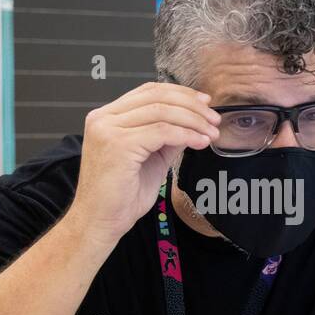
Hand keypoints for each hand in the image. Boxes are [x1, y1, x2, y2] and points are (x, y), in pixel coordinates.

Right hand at [68, 82, 221, 247]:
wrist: (100, 222)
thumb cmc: (120, 197)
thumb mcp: (150, 158)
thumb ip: (166, 138)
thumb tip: (192, 123)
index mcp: (106, 117)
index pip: (148, 91)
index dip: (180, 93)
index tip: (204, 103)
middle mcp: (103, 118)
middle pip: (157, 97)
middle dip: (192, 106)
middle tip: (214, 119)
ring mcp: (108, 129)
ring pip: (162, 112)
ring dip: (193, 121)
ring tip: (211, 133)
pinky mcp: (118, 144)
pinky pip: (162, 132)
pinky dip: (186, 135)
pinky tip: (200, 143)